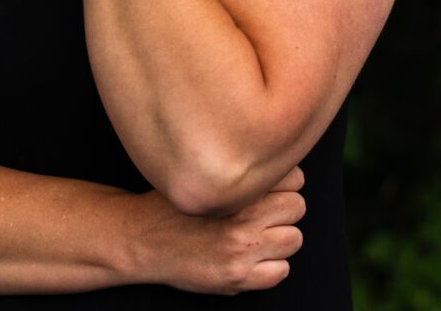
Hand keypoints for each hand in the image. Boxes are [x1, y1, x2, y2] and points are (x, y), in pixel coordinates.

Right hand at [132, 167, 304, 294]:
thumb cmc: (170, 205)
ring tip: (260, 234)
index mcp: (234, 190)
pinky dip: (271, 266)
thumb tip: (268, 162)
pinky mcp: (238, 278)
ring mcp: (242, 252)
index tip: (274, 185)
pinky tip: (254, 256)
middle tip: (268, 210)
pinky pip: (280, 272)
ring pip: (294, 239)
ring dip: (280, 237)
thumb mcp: (202, 177)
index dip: (285, 180)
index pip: (291, 177)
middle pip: (297, 206)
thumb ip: (234, 173)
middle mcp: (242, 221)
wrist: (144, 240)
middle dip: (285, 207)